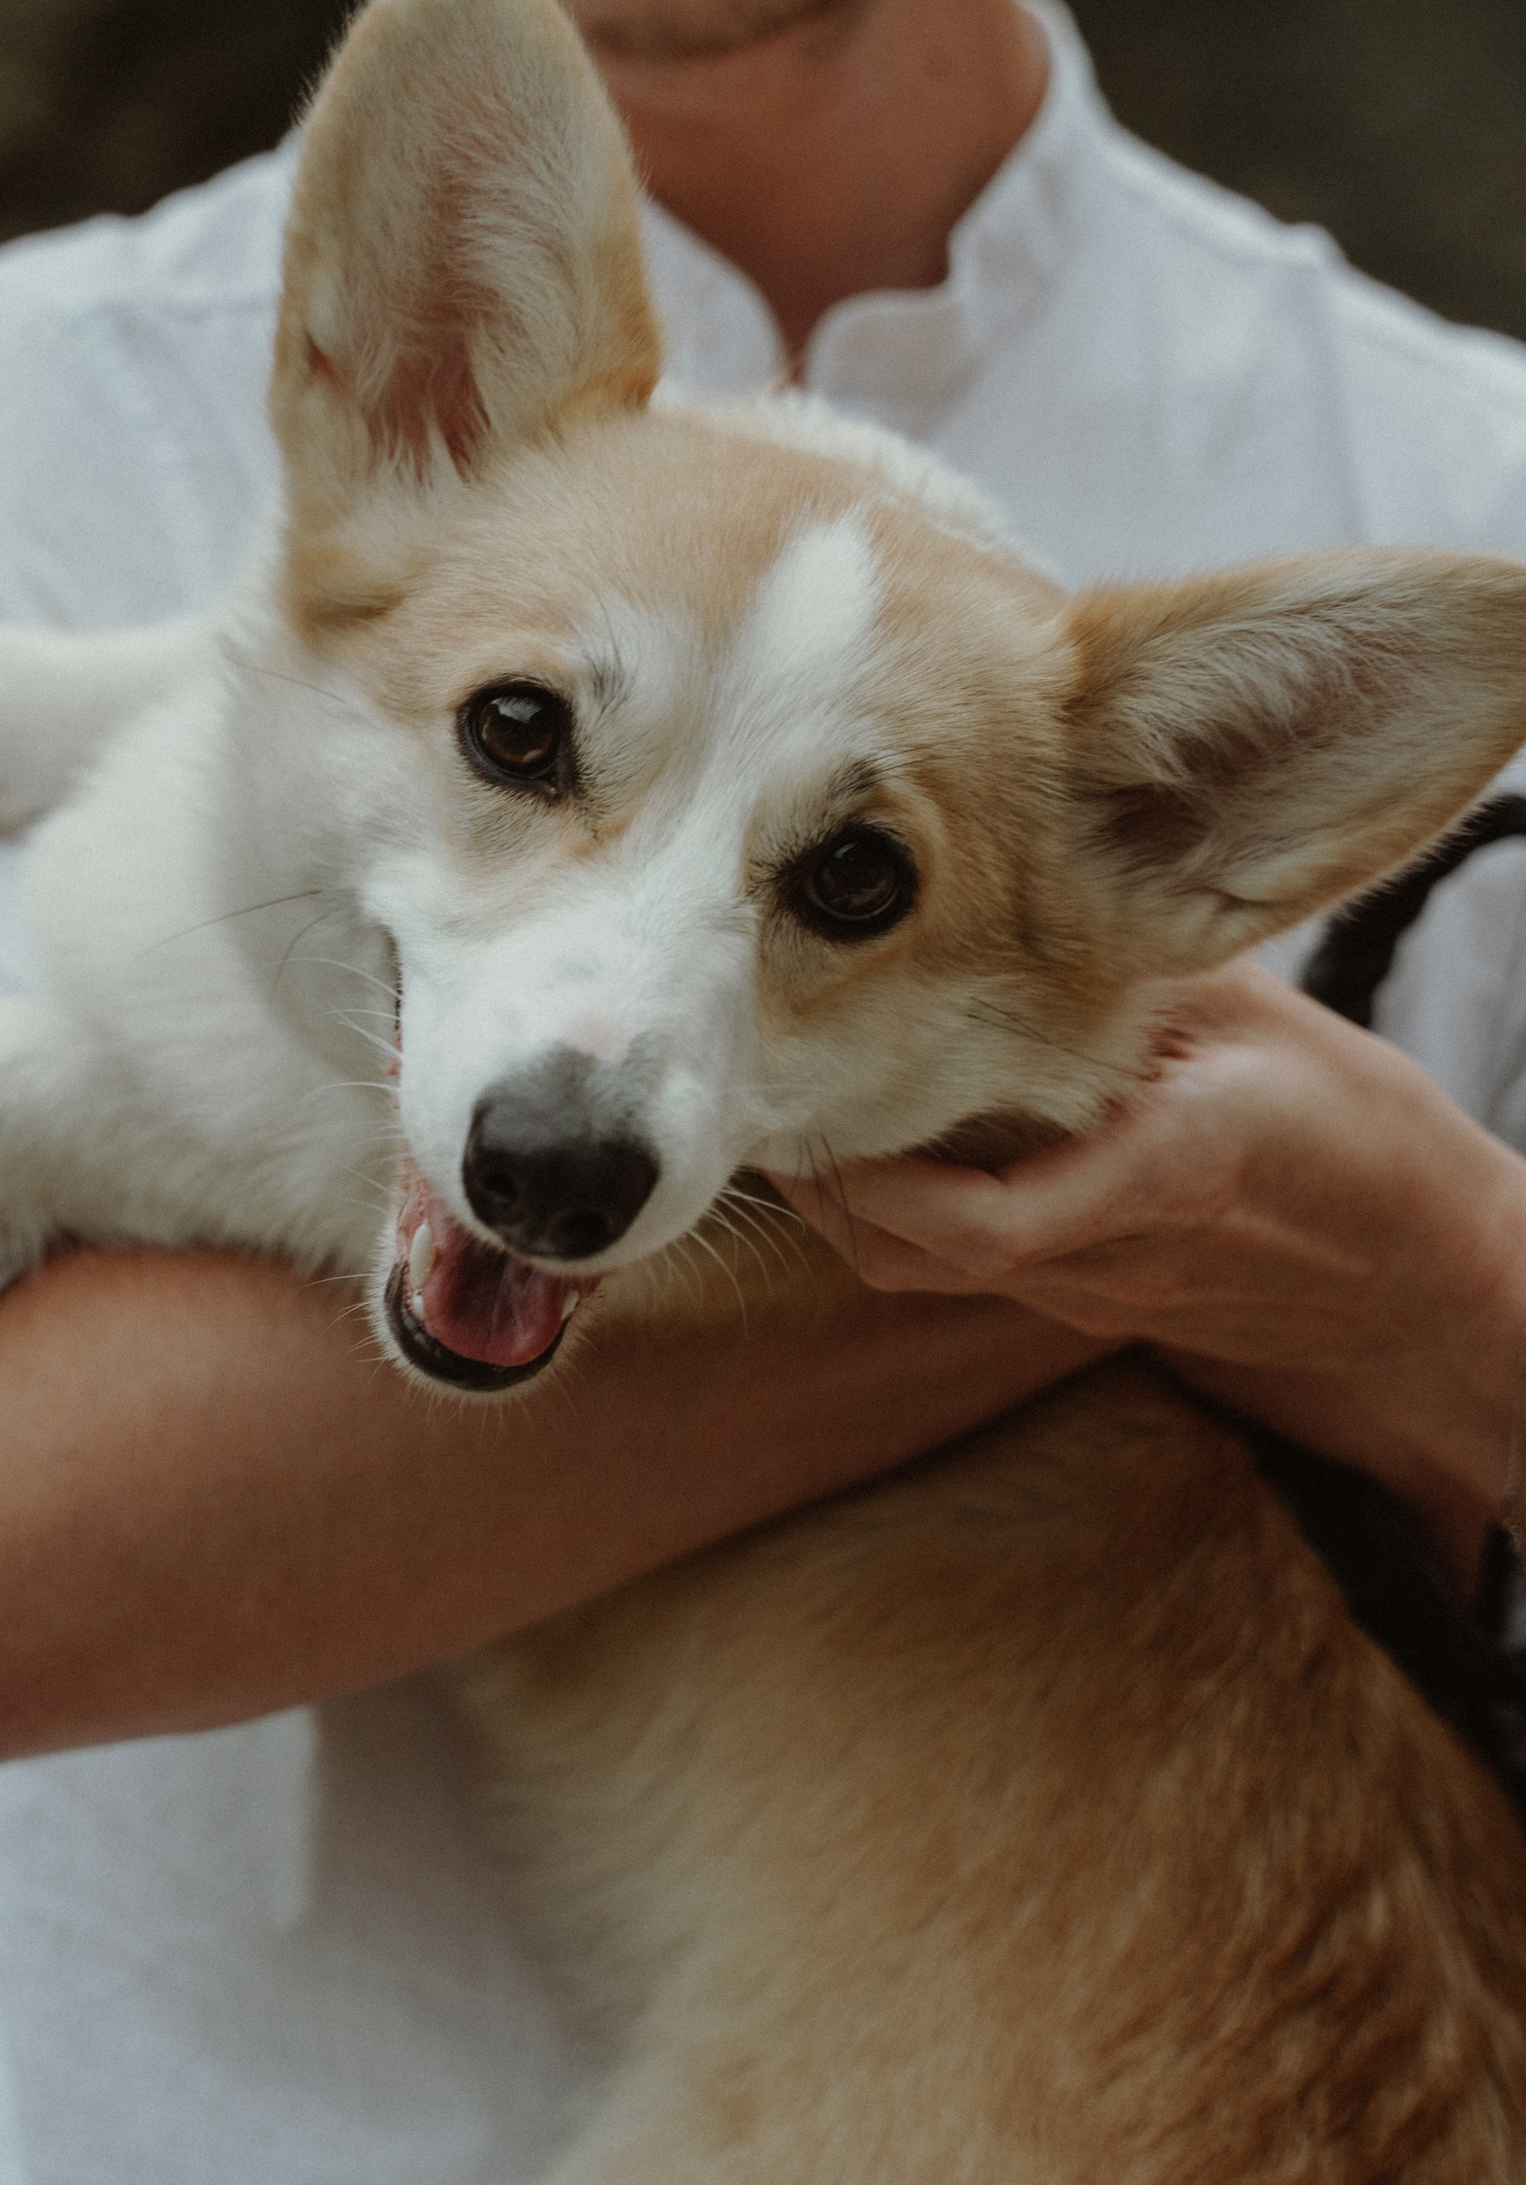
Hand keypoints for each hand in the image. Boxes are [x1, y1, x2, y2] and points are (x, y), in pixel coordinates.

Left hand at [771, 965, 1525, 1560]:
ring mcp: (1086, 1294)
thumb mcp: (1266, 1027)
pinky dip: (897, 1211)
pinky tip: (870, 1138)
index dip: (876, 1179)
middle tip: (761, 1083)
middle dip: (824, 1183)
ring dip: (845, 1200)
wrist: (1425, 1279)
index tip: (810, 1105)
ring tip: (793, 1103)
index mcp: (1160, 1175)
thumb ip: (1149, 972)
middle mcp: (1104, 1254)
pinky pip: (958, 1267)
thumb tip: (1029, 881)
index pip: (983, 1221)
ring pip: (918, 1270)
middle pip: (912, 1256)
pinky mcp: (1082, 1303)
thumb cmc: (1357, 1135)